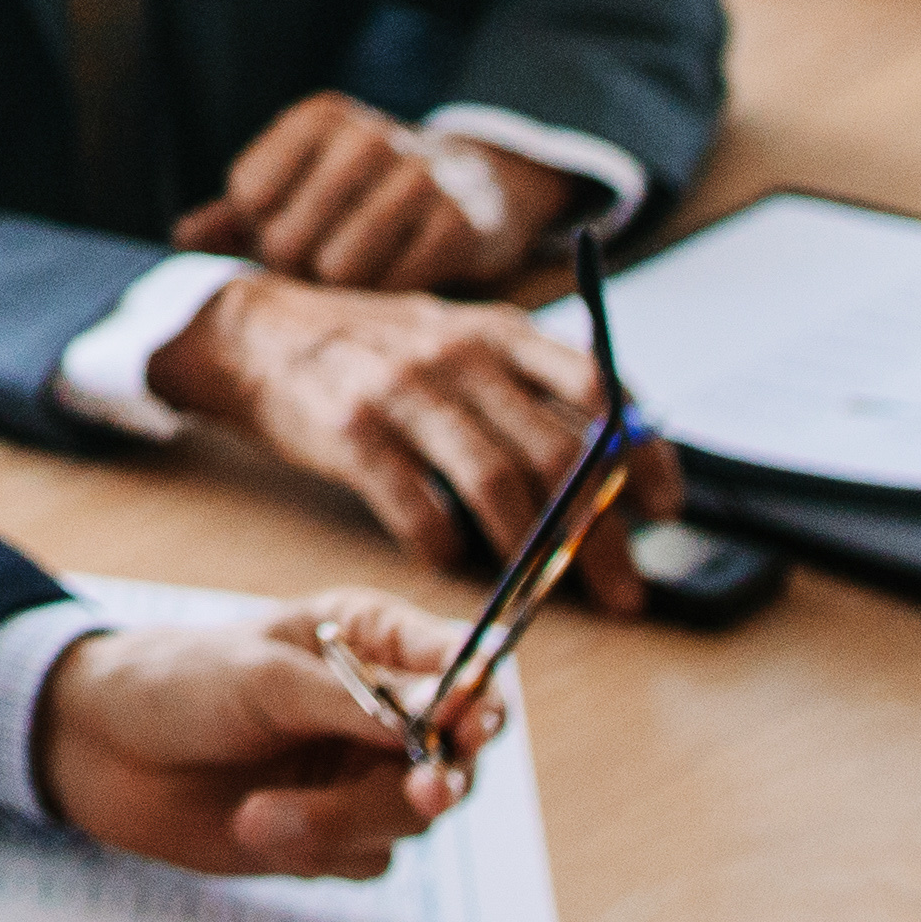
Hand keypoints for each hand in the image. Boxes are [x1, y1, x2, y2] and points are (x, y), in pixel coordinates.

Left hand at [36, 594, 489, 880]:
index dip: (479, 694)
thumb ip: (353, 701)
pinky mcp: (332, 834)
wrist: (97, 750)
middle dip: (437, 776)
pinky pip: (369, 858)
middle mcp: (380, 709)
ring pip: (411, 816)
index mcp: (372, 639)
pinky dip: (317, 850)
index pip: (460, 664)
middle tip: (423, 791)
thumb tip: (444, 713)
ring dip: (343, 820)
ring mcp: (358, 774)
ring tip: (260, 815)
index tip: (471, 720)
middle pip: (457, 753)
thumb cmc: (177, 682)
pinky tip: (253, 827)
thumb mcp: (263, 676)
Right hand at [151, 277, 625, 597]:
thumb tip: (613, 449)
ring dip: (533, 550)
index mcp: (499, 330)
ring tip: (547, 592)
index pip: (599, 386)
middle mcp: (461, 354)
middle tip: (625, 587)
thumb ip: (526, 383)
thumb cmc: (373, 346)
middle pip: (559, 450)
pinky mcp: (352, 431)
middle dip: (602, 531)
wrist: (256, 331)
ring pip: (497, 482)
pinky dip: (444, 545)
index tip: (664, 507)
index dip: (641, 451)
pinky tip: (452, 563)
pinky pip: (416, 506)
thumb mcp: (457, 336)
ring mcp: (405, 391)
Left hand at [172, 93, 552, 293]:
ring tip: (361, 270)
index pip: (247, 194)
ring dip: (343, 290)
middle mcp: (369, 136)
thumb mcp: (298, 185)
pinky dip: (388, 296)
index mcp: (319, 117)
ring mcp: (420, 177)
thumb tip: (182, 238)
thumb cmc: (360, 192)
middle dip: (297, 269)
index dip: (258, 230)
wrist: (474, 185)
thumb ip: (233, 214)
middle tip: (323, 264)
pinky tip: (400, 277)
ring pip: (339, 272)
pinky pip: (394, 288)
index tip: (286, 228)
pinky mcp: (461, 223)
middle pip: (287, 241)